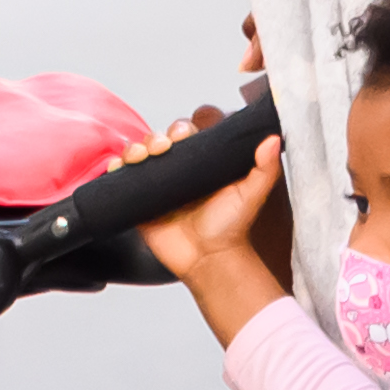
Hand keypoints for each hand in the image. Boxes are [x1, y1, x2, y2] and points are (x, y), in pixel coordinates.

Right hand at [136, 114, 284, 301]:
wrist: (208, 260)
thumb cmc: (230, 229)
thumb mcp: (251, 194)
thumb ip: (264, 168)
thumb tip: (274, 138)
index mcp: (199, 163)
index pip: (184, 135)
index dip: (179, 130)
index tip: (180, 135)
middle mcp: (176, 171)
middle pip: (157, 141)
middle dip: (154, 138)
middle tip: (160, 147)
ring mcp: (156, 186)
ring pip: (138, 155)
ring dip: (135, 149)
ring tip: (139, 157)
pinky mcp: (138, 201)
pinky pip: (122, 179)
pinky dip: (115, 167)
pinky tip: (118, 166)